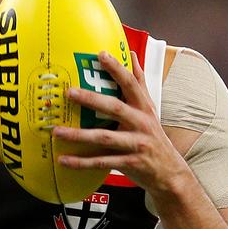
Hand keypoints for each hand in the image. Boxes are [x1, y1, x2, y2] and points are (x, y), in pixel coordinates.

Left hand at [53, 51, 188, 194]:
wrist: (170, 173)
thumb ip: (139, 82)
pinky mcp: (130, 164)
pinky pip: (102, 162)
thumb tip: (132, 55)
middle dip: (91, 99)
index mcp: (143, 107)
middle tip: (69, 92)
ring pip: (104, 137)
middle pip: (115, 108)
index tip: (101, 54)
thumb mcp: (150, 108)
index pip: (131, 83)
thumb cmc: (154, 137)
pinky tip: (63, 160)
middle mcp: (141, 123)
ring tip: (57, 131)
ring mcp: (136, 144)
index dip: (117, 68)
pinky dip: (82, 162)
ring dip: (79, 135)